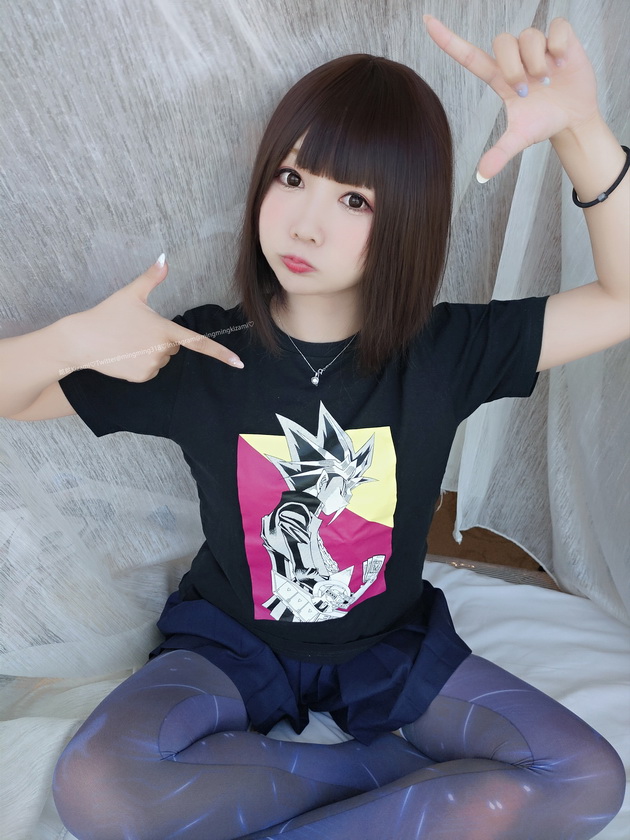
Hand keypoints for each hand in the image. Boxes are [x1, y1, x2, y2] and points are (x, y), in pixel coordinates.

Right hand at [64, 257, 243, 380]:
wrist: (82, 341)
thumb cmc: (107, 314)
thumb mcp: (131, 293)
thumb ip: (152, 277)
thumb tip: (164, 257)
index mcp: (165, 329)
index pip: (198, 342)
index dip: (221, 353)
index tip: (239, 363)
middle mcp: (162, 351)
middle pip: (173, 346)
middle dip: (160, 339)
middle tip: (136, 330)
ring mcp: (152, 366)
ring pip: (162, 359)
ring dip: (150, 351)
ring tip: (128, 342)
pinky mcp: (142, 377)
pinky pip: (151, 370)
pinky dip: (141, 363)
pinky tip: (125, 354)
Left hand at [423, 16, 600, 179]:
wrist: (573, 118)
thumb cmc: (542, 122)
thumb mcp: (519, 138)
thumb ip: (500, 153)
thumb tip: (481, 176)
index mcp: (498, 77)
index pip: (468, 55)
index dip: (447, 39)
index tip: (427, 22)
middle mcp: (514, 57)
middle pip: (501, 41)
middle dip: (514, 67)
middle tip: (527, 88)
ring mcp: (537, 46)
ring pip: (528, 35)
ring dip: (537, 61)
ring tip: (548, 80)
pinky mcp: (560, 38)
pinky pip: (555, 27)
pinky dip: (559, 46)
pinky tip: (562, 63)